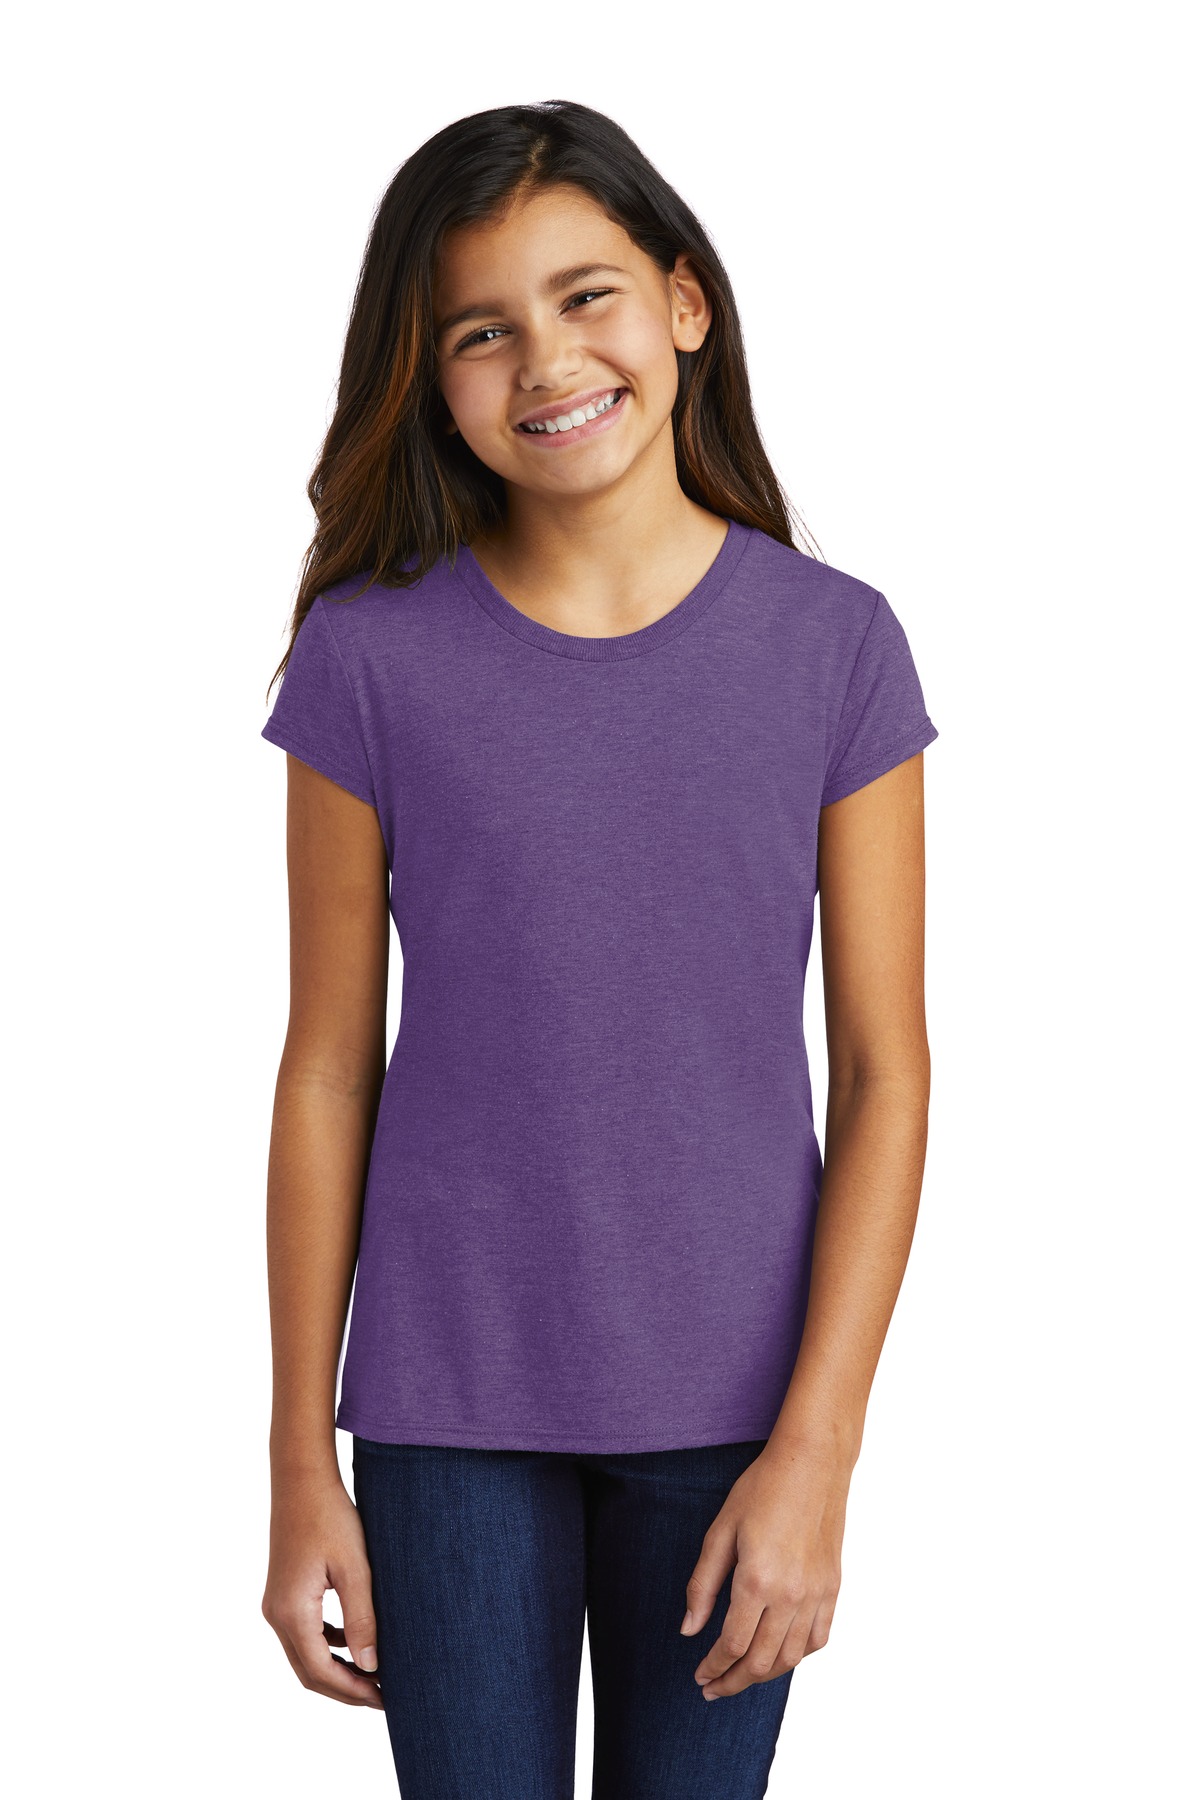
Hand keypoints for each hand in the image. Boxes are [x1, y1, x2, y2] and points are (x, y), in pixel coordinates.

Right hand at [261, 1468, 384, 1709]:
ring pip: (305, 1655)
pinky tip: (355, 1641)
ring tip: (373, 1674)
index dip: (353, 1691)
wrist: (302, 1478)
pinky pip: (304, 1633)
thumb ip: (362, 1618)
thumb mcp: (354, 1568)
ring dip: (337, 1669)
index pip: (321, 1672)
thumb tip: (371, 1667)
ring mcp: (276, 1604)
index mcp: (291, 1612)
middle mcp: (276, 1614)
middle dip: (345, 1688)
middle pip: (309, 1672)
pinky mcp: (283, 1593)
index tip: (385, 1698)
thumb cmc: (330, 1517)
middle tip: (383, 1696)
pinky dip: (328, 1646)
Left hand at [680, 1437, 849, 1699]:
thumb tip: (689, 1628)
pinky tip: (780, 1654)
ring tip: (743, 1675)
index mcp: (757, 1580)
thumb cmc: (762, 1488)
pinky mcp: (833, 1587)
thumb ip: (703, 1584)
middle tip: (714, 1687)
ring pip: (792, 1657)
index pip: (732, 1644)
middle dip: (734, 1681)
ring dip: (765, 1674)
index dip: (713, 1667)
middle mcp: (791, 1594)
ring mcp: (817, 1593)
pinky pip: (818, 1638)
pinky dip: (798, 1656)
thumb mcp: (720, 1531)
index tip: (699, 1676)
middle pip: (762, 1661)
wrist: (812, 1463)